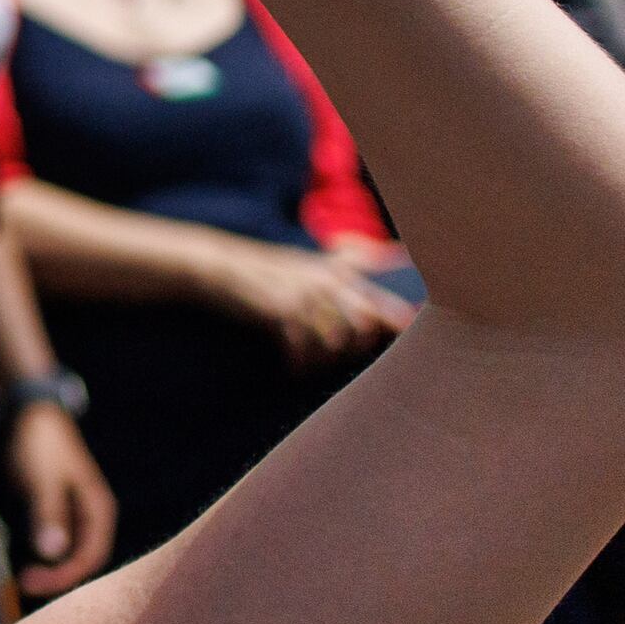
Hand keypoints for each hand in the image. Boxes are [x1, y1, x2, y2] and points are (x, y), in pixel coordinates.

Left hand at [2, 400, 118, 599]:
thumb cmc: (39, 445)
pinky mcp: (54, 514)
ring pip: (65, 555)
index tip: (32, 583)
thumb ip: (48, 514)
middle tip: (22, 583)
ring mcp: (73, 516)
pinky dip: (37, 556)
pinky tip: (16, 562)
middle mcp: (90, 517)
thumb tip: (52, 552)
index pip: (90, 556)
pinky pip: (50, 543)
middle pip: (80, 560)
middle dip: (55, 577)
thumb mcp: (42, 480)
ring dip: (46, 569)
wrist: (28, 415)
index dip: (64, 575)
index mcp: (98, 509)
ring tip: (20, 578)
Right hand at [225, 239, 413, 367]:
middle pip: (364, 322)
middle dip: (360, 347)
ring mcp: (303, 296)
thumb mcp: (304, 260)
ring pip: (336, 338)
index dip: (397, 318)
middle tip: (340, 358)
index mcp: (333, 271)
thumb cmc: (261, 268)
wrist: (217, 266)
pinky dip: (300, 363)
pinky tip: (292, 368)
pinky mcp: (281, 311)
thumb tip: (374, 256)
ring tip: (312, 365)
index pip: (376, 297)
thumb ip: (341, 262)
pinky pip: (303, 346)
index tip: (407, 334)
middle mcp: (324, 281)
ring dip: (327, 359)